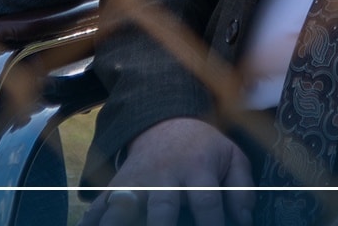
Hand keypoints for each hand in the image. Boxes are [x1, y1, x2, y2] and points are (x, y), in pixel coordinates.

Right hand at [80, 117, 253, 225]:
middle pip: (163, 206)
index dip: (213, 225)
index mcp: (198, 166)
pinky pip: (99, 206)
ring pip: (125, 206)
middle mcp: (165, 174)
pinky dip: (92, 220)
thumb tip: (245, 221)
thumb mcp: (231, 157)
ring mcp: (137, 181)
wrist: (164, 122)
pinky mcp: (116, 186)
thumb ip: (242, 188)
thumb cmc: (203, 148)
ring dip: (120, 221)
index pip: (207, 201)